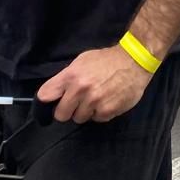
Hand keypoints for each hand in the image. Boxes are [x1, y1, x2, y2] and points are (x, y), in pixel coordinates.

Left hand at [38, 44, 152, 122]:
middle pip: (61, 114)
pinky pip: (96, 119)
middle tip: (77, 103)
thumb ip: (68, 77)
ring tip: (96, 99)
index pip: (45, 95)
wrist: (134, 60)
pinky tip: (107, 101)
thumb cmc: (106, 60)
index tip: (50, 105)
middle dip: (67, 110)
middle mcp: (80, 90)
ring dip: (85, 112)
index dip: (46, 103)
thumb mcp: (82, 61)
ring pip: (79, 118)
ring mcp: (94, 102)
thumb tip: (56, 92)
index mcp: (71, 76)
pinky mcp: (107, 111)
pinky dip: (100, 113)